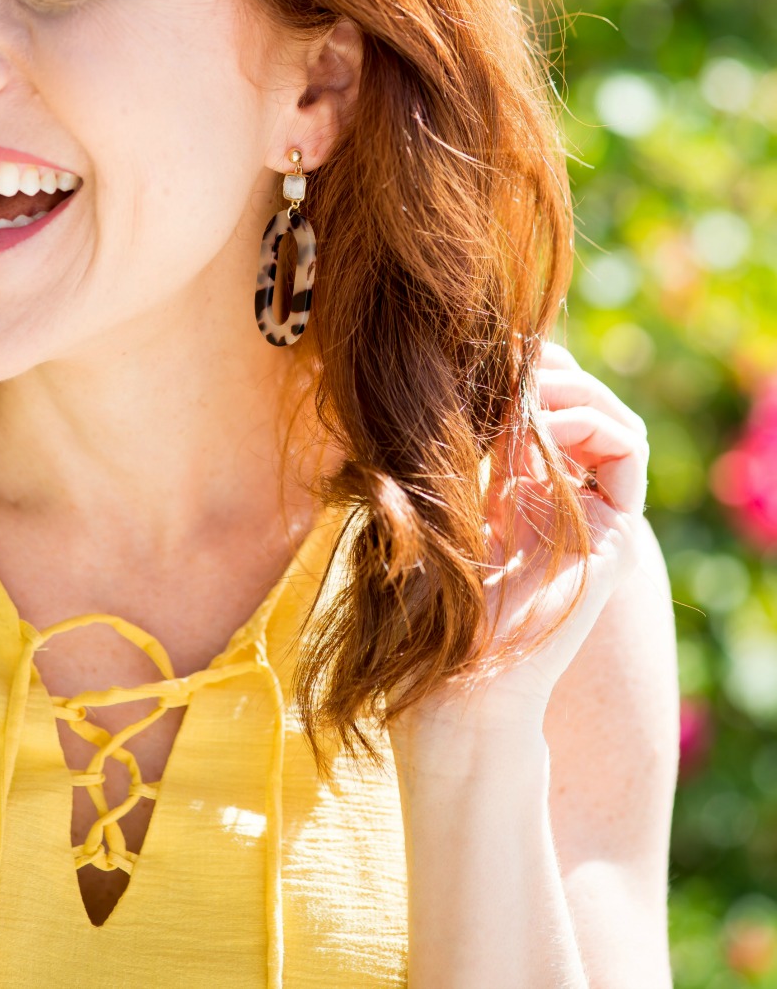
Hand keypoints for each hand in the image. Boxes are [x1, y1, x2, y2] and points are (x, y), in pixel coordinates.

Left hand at [401, 341, 650, 733]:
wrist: (457, 693)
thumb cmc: (425, 615)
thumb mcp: (433, 512)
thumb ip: (453, 457)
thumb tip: (445, 384)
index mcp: (516, 497)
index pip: (539, 411)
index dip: (519, 375)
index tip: (479, 359)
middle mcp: (561, 504)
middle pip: (580, 407)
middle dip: (548, 373)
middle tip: (507, 365)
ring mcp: (593, 522)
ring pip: (612, 420)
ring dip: (572, 389)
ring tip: (525, 391)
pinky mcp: (615, 539)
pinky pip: (629, 453)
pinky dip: (591, 421)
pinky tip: (539, 426)